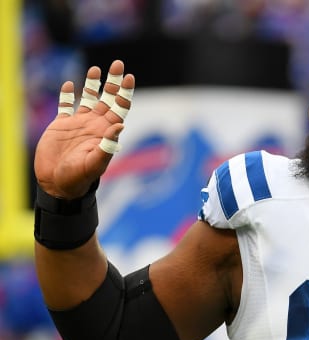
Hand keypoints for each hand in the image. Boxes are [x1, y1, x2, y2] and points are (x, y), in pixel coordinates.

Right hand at [34, 60, 134, 198]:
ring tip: (96, 69)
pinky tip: (68, 85)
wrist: (58, 185)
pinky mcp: (61, 126)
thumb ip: (107, 145)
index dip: (125, 93)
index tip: (129, 77)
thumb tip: (120, 125)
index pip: (120, 108)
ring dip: (92, 84)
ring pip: (88, 99)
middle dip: (113, 82)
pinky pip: (65, 106)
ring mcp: (78, 124)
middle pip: (107, 99)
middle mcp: (95, 125)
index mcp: (106, 132)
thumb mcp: (95, 162)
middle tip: (118, 63)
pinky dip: (66, 96)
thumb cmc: (79, 178)